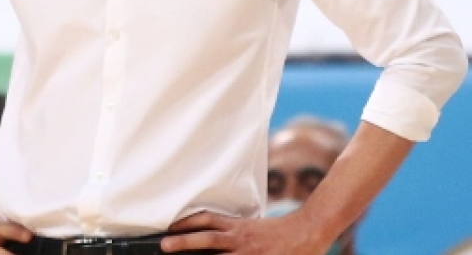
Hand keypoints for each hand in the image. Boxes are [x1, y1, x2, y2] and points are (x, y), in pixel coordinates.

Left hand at [161, 211, 331, 254]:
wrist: (308, 231)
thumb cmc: (278, 231)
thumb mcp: (251, 226)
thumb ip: (232, 232)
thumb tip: (212, 238)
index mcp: (238, 226)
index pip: (207, 220)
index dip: (186, 223)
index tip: (169, 227)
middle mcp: (241, 238)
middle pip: (207, 238)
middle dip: (184, 242)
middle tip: (164, 246)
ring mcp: (250, 253)